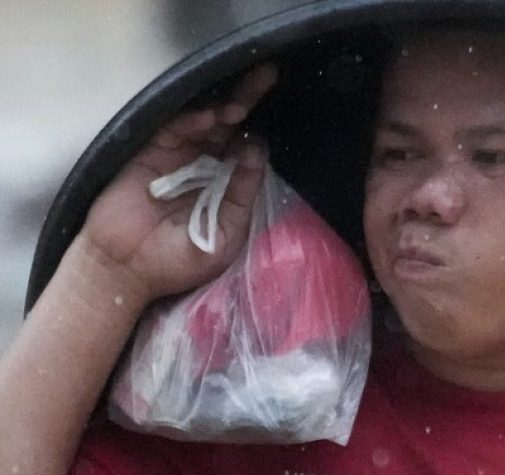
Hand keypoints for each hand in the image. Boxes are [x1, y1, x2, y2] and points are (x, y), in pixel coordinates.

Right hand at [79, 63, 278, 306]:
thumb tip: (257, 151)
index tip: (277, 117)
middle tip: (266, 76)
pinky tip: (209, 118)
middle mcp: (202, 165)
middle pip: (228, 126)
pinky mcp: (149, 152)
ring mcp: (175, 156)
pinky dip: (191, 121)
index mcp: (224, 185)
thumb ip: (243, 195)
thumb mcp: (227, 233)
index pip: (245, 149)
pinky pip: (173, 129)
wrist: (129, 270)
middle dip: (247, 101)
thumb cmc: (179, 261)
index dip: (259, 131)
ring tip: (239, 108)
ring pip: (203, 123)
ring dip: (223, 111)